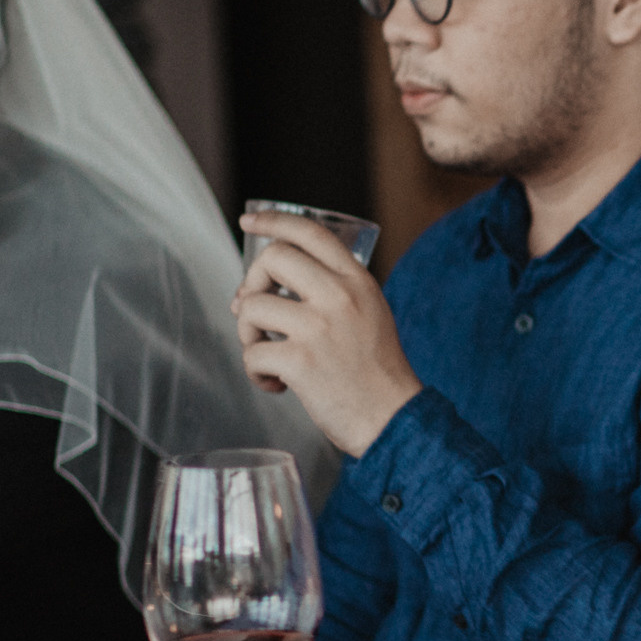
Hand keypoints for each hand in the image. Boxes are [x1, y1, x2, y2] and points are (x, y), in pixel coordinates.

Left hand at [232, 212, 422, 457]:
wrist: (393, 419)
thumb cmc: (375, 373)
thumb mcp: (368, 314)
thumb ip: (332, 290)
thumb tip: (261, 288)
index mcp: (357, 281)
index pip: (310, 232)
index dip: (273, 221)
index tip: (248, 221)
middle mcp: (339, 296)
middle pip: (272, 258)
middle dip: (251, 283)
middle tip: (255, 312)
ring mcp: (319, 328)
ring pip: (252, 307)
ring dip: (248, 333)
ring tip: (267, 353)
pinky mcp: (301, 361)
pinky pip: (252, 353)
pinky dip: (255, 372)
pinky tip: (276, 384)